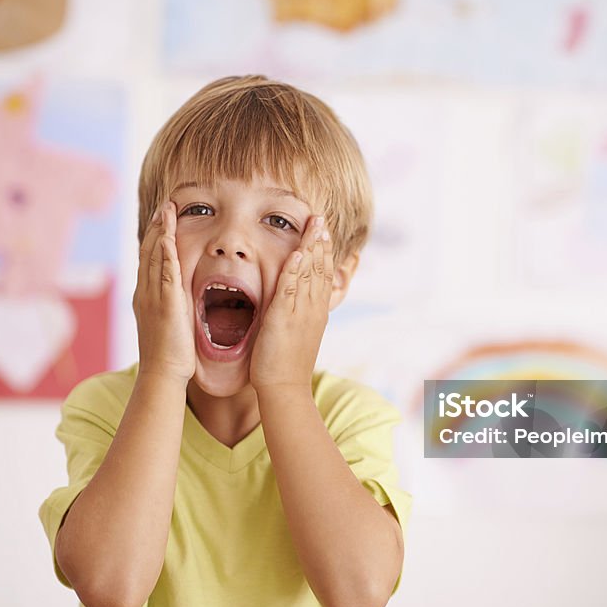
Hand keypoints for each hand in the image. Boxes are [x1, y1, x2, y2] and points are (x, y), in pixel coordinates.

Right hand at [133, 202, 194, 381]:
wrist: (162, 374)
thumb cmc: (169, 354)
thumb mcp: (168, 323)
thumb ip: (171, 306)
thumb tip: (179, 298)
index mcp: (146, 296)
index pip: (149, 259)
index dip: (155, 236)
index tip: (163, 217)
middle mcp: (145, 292)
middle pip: (148, 251)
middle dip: (157, 226)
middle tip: (165, 204)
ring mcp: (153, 297)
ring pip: (155, 257)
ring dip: (162, 231)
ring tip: (168, 209)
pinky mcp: (166, 304)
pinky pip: (165, 273)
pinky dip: (167, 253)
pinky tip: (170, 237)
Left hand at [250, 216, 331, 391]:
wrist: (284, 388)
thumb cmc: (286, 363)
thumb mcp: (298, 333)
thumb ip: (298, 314)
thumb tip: (296, 302)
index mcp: (316, 311)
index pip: (323, 274)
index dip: (323, 251)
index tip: (322, 230)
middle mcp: (313, 309)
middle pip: (319, 269)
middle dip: (320, 242)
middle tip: (321, 218)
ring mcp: (300, 313)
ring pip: (308, 274)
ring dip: (310, 248)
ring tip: (313, 225)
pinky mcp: (283, 319)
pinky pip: (290, 290)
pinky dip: (294, 271)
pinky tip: (296, 253)